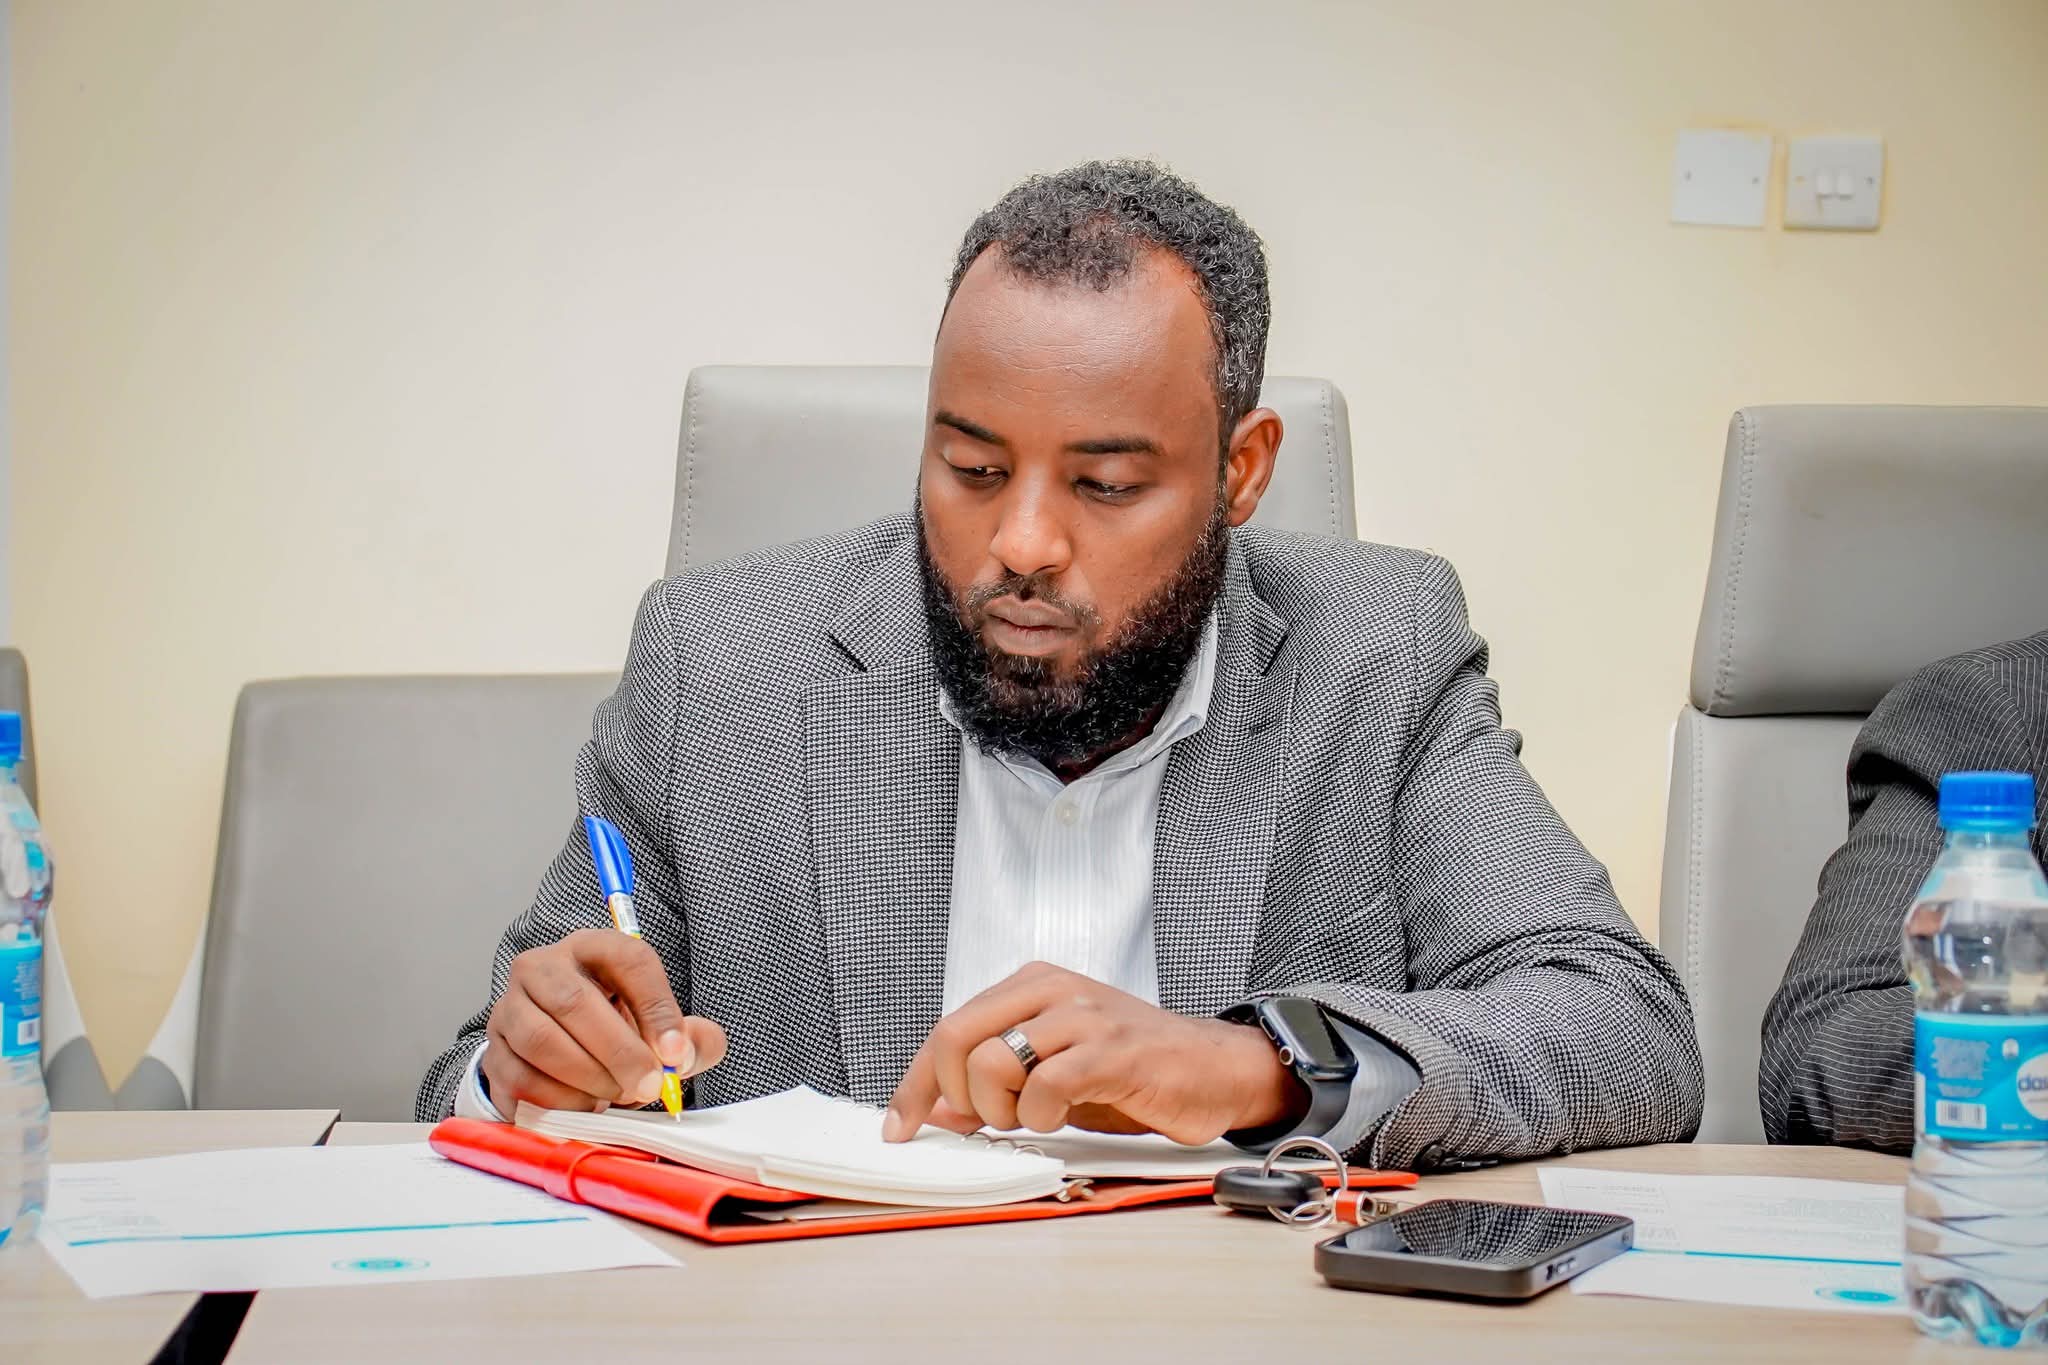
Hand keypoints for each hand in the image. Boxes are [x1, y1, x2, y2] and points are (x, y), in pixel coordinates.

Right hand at [483, 928, 726, 1112]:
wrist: (564, 1050)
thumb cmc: (618, 1031)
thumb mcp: (660, 1027)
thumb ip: (691, 1039)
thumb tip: (684, 1054)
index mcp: (594, 947)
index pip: (629, 960)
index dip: (656, 1007)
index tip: (676, 1052)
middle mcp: (544, 967)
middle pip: (575, 1002)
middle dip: (619, 1052)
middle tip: (649, 1084)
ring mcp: (510, 1007)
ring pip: (542, 1042)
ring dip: (588, 1078)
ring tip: (618, 1094)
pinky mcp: (494, 1050)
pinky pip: (522, 1078)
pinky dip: (560, 1100)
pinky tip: (587, 1104)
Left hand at [882, 962, 1305, 1144]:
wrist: (1212, 1068)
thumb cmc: (1132, 1069)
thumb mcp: (1052, 1073)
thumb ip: (994, 1085)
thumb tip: (936, 1110)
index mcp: (1031, 984)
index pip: (949, 1029)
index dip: (917, 1084)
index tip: (900, 1126)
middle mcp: (1051, 988)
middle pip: (956, 1039)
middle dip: (959, 1097)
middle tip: (993, 1119)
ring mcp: (1081, 1015)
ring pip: (994, 1063)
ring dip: (1005, 1111)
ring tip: (1041, 1113)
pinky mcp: (1111, 1050)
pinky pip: (1045, 1087)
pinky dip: (1042, 1116)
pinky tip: (1065, 1114)